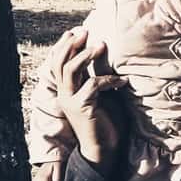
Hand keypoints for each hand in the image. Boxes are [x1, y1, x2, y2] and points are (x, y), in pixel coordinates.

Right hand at [48, 28, 124, 165]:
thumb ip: (96, 75)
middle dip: (71, 44)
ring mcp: (71, 101)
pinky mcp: (82, 108)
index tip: (76, 31)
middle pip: (60, 62)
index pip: (58, 62)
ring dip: (85, 56)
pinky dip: (108, 79)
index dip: (65, 45)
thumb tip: (102, 53)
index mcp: (67, 88)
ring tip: (100, 46)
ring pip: (70, 70)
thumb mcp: (99, 93)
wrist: (103, 149)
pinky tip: (122, 81)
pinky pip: (92, 86)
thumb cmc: (105, 121)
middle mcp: (64, 93)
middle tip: (85, 31)